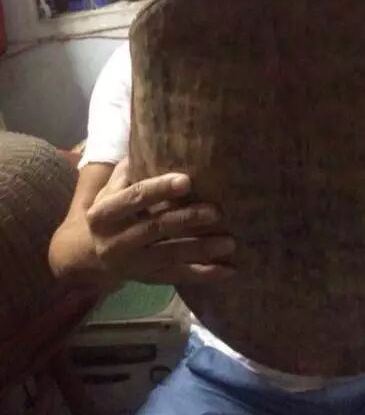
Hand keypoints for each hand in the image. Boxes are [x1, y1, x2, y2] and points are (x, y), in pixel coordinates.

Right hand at [86, 158, 235, 285]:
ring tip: (230, 243)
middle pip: (155, 228)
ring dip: (201, 249)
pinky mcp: (147, 278)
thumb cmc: (108, 210)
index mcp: (103, 213)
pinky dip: (204, 274)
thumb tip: (152, 136)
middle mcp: (115, 241)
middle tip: (217, 212)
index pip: (134, 198)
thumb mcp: (108, 188)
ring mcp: (132, 263)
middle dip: (187, 219)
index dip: (160, 189)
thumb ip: (129, 169)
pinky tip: (228, 271)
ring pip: (169, 255)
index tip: (186, 181)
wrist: (84, 256)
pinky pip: (178, 277)